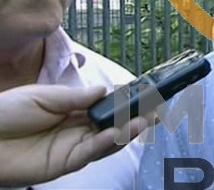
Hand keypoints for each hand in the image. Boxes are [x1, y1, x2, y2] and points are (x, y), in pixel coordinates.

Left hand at [0, 84, 147, 186]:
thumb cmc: (6, 113)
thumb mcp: (43, 96)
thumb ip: (76, 97)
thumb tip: (106, 90)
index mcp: (73, 110)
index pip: (107, 106)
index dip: (126, 101)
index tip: (146, 92)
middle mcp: (78, 129)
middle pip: (113, 125)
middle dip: (136, 118)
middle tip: (156, 110)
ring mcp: (73, 148)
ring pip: (107, 142)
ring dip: (126, 132)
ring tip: (143, 122)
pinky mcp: (64, 164)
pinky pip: (90, 154)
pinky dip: (104, 144)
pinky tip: (116, 133)